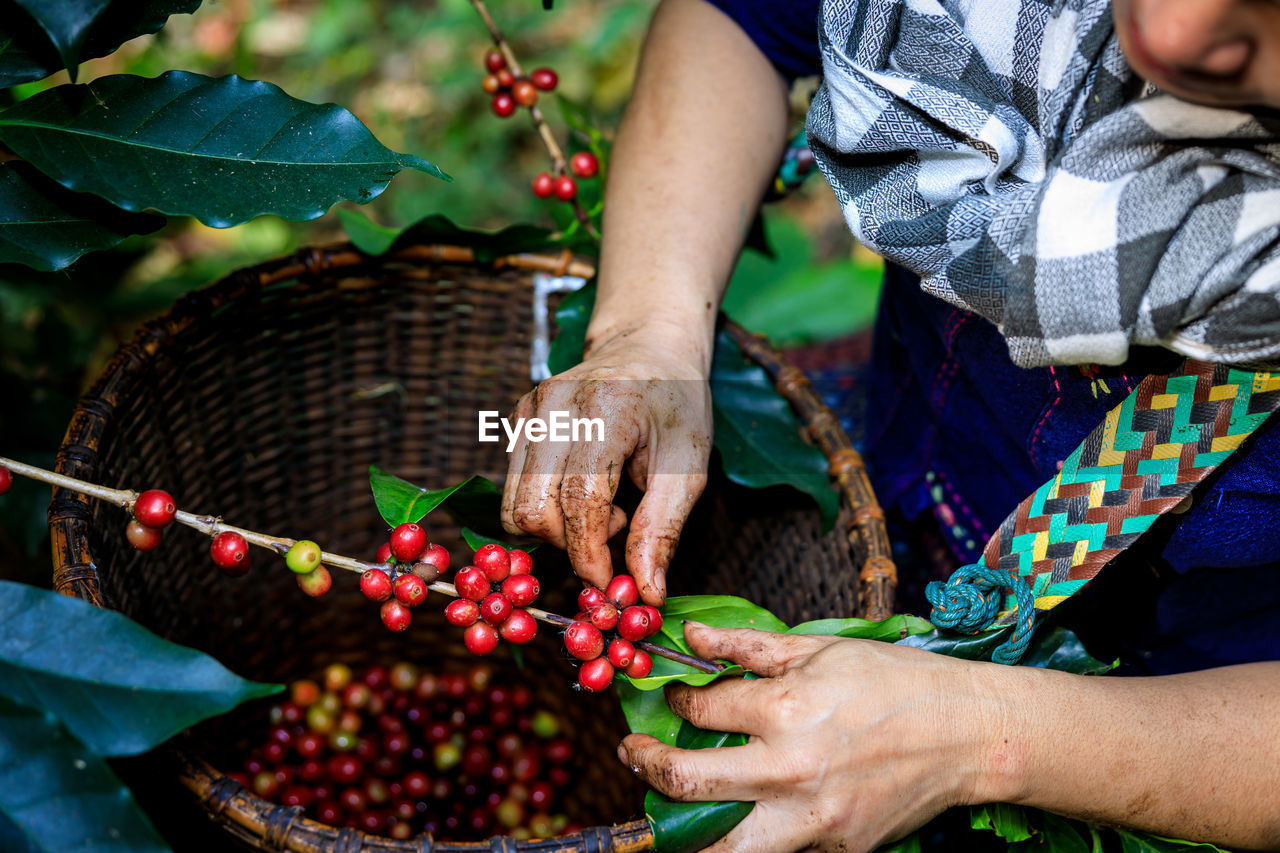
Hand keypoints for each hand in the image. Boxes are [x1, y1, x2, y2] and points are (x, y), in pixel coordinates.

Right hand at [500, 327, 712, 603]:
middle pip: (534, 508)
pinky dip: (546, 508)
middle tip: (617, 531)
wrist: (648, 346)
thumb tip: (645, 593)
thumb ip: (663, 530)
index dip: (590, 554)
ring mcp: (529, 408)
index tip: (610, 586)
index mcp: (607, 407)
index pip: (580, 499)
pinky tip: (585, 489)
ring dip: (556, 530)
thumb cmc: (675, 405)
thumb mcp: (689, 466)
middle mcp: (556, 403)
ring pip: (514, 506)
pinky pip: (514, 490)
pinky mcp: (517, 419)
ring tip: (604, 508)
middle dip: (571, 545)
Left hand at [618, 623, 1007, 852]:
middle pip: (687, 783)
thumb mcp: (817, 648)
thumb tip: (690, 636)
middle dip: (647, 766)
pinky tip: (742, 816)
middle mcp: (791, 770)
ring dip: (682, 832)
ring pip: (721, 849)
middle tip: (635, 753)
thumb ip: (745, 646)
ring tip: (668, 811)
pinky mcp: (836, 849)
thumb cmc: (894, 682)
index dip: (676, 701)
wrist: (967, 733)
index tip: (674, 698)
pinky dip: (750, 839)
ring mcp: (813, 820)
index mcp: (785, 709)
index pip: (699, 711)